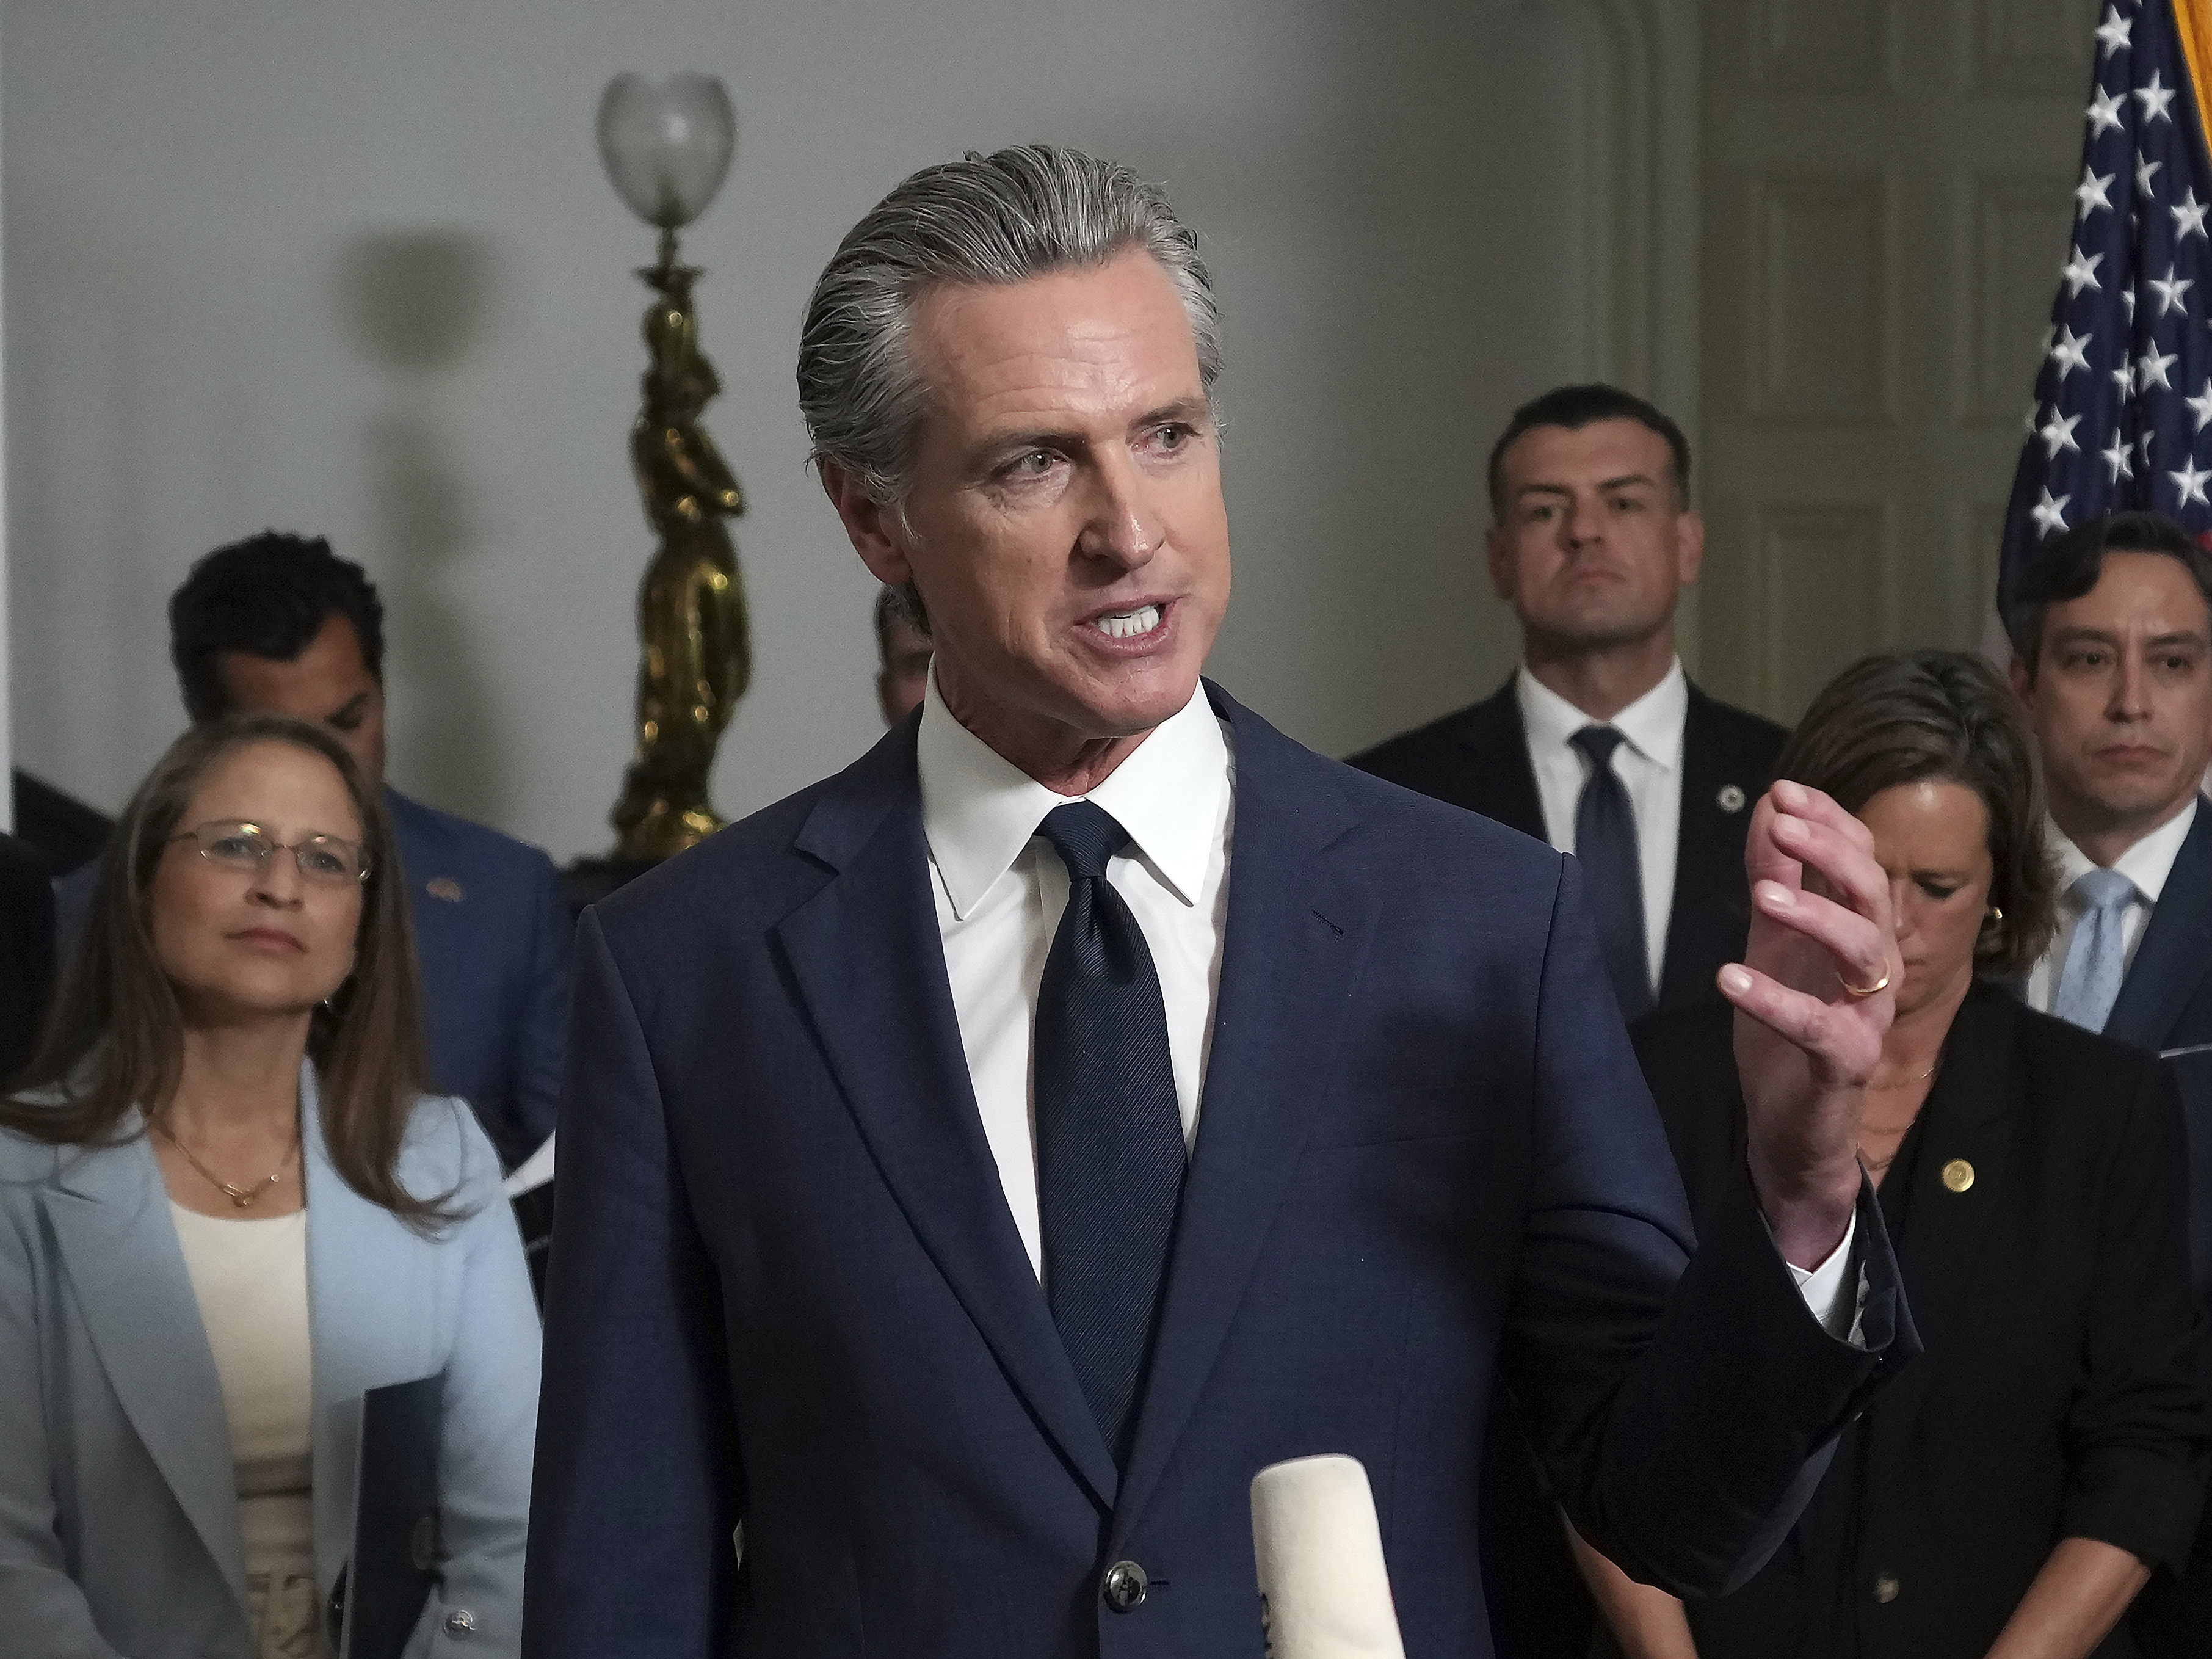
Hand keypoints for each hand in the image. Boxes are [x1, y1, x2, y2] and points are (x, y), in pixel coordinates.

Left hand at [1720, 779, 1897, 1267]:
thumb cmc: (1786, 1031)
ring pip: (1865, 952)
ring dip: (1817, 915)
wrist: (1788, 1129)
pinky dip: (1776, 1001)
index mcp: (1856, 934)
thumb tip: (1768, 810)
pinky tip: (1729, 978)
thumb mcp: (1770, 944)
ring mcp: (1866, 1016)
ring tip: (1765, 892)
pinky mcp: (1846, 1064)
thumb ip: (1773, 880)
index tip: (1785, 791)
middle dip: (1832, 851)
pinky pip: (1821, 1028)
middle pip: (1873, 894)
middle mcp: (1873, 969)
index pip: (1860, 862)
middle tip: (1784, 823)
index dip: (1829, 823)